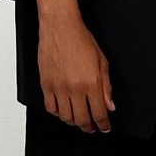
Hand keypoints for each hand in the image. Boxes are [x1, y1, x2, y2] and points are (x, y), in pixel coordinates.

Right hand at [36, 0, 114, 132]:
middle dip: (89, 127)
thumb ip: (106, 87)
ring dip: (73, 121)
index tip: (104, 127)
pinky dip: (58, 113)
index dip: (103, 124)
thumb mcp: (102, 62)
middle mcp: (74, 88)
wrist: (60, 27)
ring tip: (79, 120)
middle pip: (81, 119)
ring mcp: (58, 87)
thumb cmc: (81, 40)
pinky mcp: (46, 84)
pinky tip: (64, 110)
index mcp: (91, 82)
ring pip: (65, 116)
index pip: (98, 113)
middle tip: (92, 127)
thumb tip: (109, 105)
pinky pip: (50, 107)